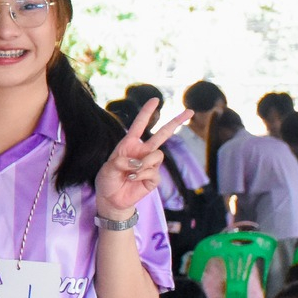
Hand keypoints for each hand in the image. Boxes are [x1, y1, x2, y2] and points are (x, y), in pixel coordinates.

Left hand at [95, 101, 189, 222]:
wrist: (110, 198)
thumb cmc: (107, 180)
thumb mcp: (108, 167)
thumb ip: (121, 161)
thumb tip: (137, 162)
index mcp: (129, 144)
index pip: (139, 125)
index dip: (147, 112)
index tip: (155, 99)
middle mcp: (142, 151)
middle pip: (163, 134)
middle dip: (176, 122)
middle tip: (190, 111)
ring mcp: (150, 164)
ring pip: (158, 155)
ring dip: (143, 163)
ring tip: (130, 172)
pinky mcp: (153, 177)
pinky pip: (153, 171)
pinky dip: (141, 174)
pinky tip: (132, 179)